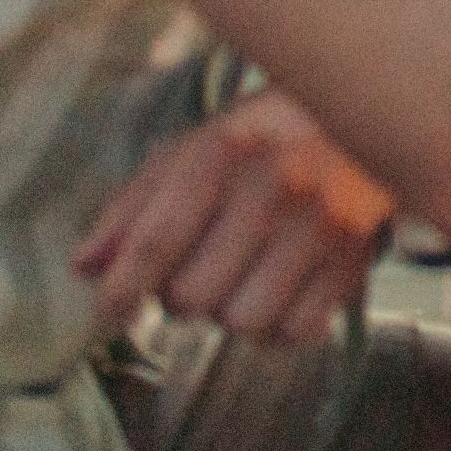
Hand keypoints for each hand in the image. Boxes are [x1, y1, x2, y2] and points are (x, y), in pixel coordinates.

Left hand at [74, 88, 394, 346]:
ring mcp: (319, 224)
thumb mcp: (191, 153)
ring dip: (232, 314)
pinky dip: (280, 326)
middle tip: (197, 273)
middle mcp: (273, 186)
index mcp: (222, 152)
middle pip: (193, 295)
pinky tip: (279, 293)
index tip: (111, 312)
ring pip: (244, 321)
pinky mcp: (354, 258)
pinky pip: (296, 332)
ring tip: (240, 283)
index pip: (156, 240)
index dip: (122, 289)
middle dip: (182, 297)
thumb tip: (84, 268)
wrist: (365, 118)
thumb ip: (132, 209)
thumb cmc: (263, 143)